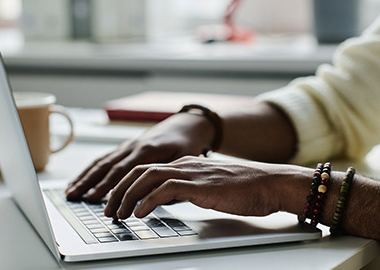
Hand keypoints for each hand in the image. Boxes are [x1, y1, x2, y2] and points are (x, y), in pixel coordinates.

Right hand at [66, 113, 214, 200]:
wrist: (186, 125)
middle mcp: (133, 146)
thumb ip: (168, 176)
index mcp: (147, 150)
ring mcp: (128, 146)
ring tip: (71, 192)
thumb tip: (154, 197)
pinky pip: (105, 158)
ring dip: (85, 177)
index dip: (109, 187)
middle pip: (107, 167)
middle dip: (90, 184)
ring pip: (102, 162)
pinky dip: (91, 170)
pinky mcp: (126, 147)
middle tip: (76, 198)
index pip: (123, 171)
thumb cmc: (187, 144)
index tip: (96, 200)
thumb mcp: (184, 159)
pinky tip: (80, 180)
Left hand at [104, 156, 311, 218]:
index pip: (147, 168)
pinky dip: (147, 201)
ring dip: (127, 196)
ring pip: (147, 177)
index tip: (117, 200)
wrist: (271, 183)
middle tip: (109, 208)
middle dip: (119, 189)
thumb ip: (189, 188)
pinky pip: (165, 189)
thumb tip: (171, 198)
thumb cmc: (246, 188)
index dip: (127, 184)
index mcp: (186, 164)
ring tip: (117, 213)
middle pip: (139, 170)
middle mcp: (185, 164)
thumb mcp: (210, 186)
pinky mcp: (200, 185)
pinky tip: (139, 213)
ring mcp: (192, 173)